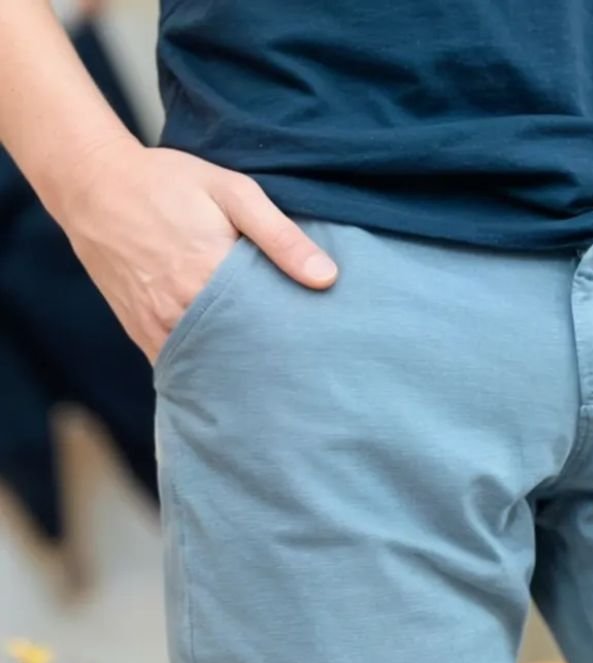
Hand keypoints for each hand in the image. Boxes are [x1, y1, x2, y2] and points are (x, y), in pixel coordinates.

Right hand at [60, 138, 336, 360]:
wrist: (93, 183)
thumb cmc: (167, 183)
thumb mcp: (233, 192)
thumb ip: (281, 236)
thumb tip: (327, 278)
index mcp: (211, 276)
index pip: (269, 329)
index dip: (296, 343)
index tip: (320, 350)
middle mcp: (182, 309)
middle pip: (243, 355)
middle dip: (273, 364)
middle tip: (305, 372)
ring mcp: (158, 326)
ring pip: (211, 367)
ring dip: (240, 373)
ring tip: (274, 378)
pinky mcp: (141, 332)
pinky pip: (180, 366)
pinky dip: (206, 373)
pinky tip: (232, 377)